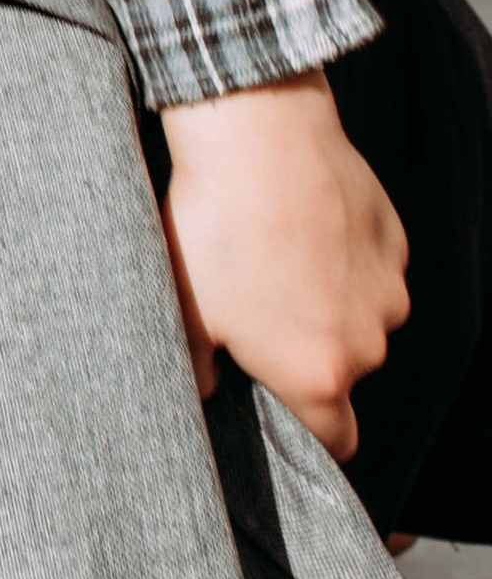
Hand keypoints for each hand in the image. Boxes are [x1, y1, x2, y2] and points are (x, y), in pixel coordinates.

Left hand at [159, 69, 409, 458]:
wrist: (257, 136)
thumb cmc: (215, 228)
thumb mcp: (184, 310)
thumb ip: (196, 368)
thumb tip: (201, 387)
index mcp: (318, 375)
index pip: (336, 442)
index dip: (308, 434)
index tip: (279, 407)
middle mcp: (368, 343)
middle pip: (344, 372)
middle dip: (308, 354)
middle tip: (256, 312)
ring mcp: (388, 289)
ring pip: (360, 317)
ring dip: (329, 303)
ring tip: (274, 258)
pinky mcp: (394, 240)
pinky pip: (371, 266)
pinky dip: (344, 256)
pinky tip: (301, 224)